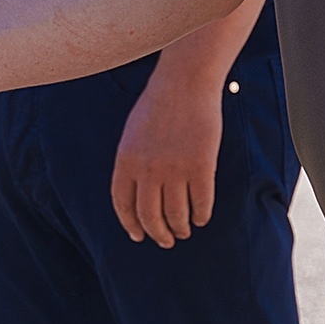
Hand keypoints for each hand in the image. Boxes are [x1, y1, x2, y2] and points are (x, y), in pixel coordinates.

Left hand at [110, 63, 221, 245]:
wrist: (184, 83)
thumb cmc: (159, 106)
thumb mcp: (133, 134)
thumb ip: (133, 164)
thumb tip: (138, 197)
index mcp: (126, 161)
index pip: (123, 205)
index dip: (131, 225)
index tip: (138, 236)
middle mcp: (147, 169)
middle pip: (150, 217)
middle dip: (158, 234)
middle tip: (166, 240)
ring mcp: (175, 170)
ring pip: (176, 215)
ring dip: (180, 228)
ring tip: (184, 230)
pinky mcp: (201, 167)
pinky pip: (201, 204)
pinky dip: (201, 216)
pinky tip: (201, 218)